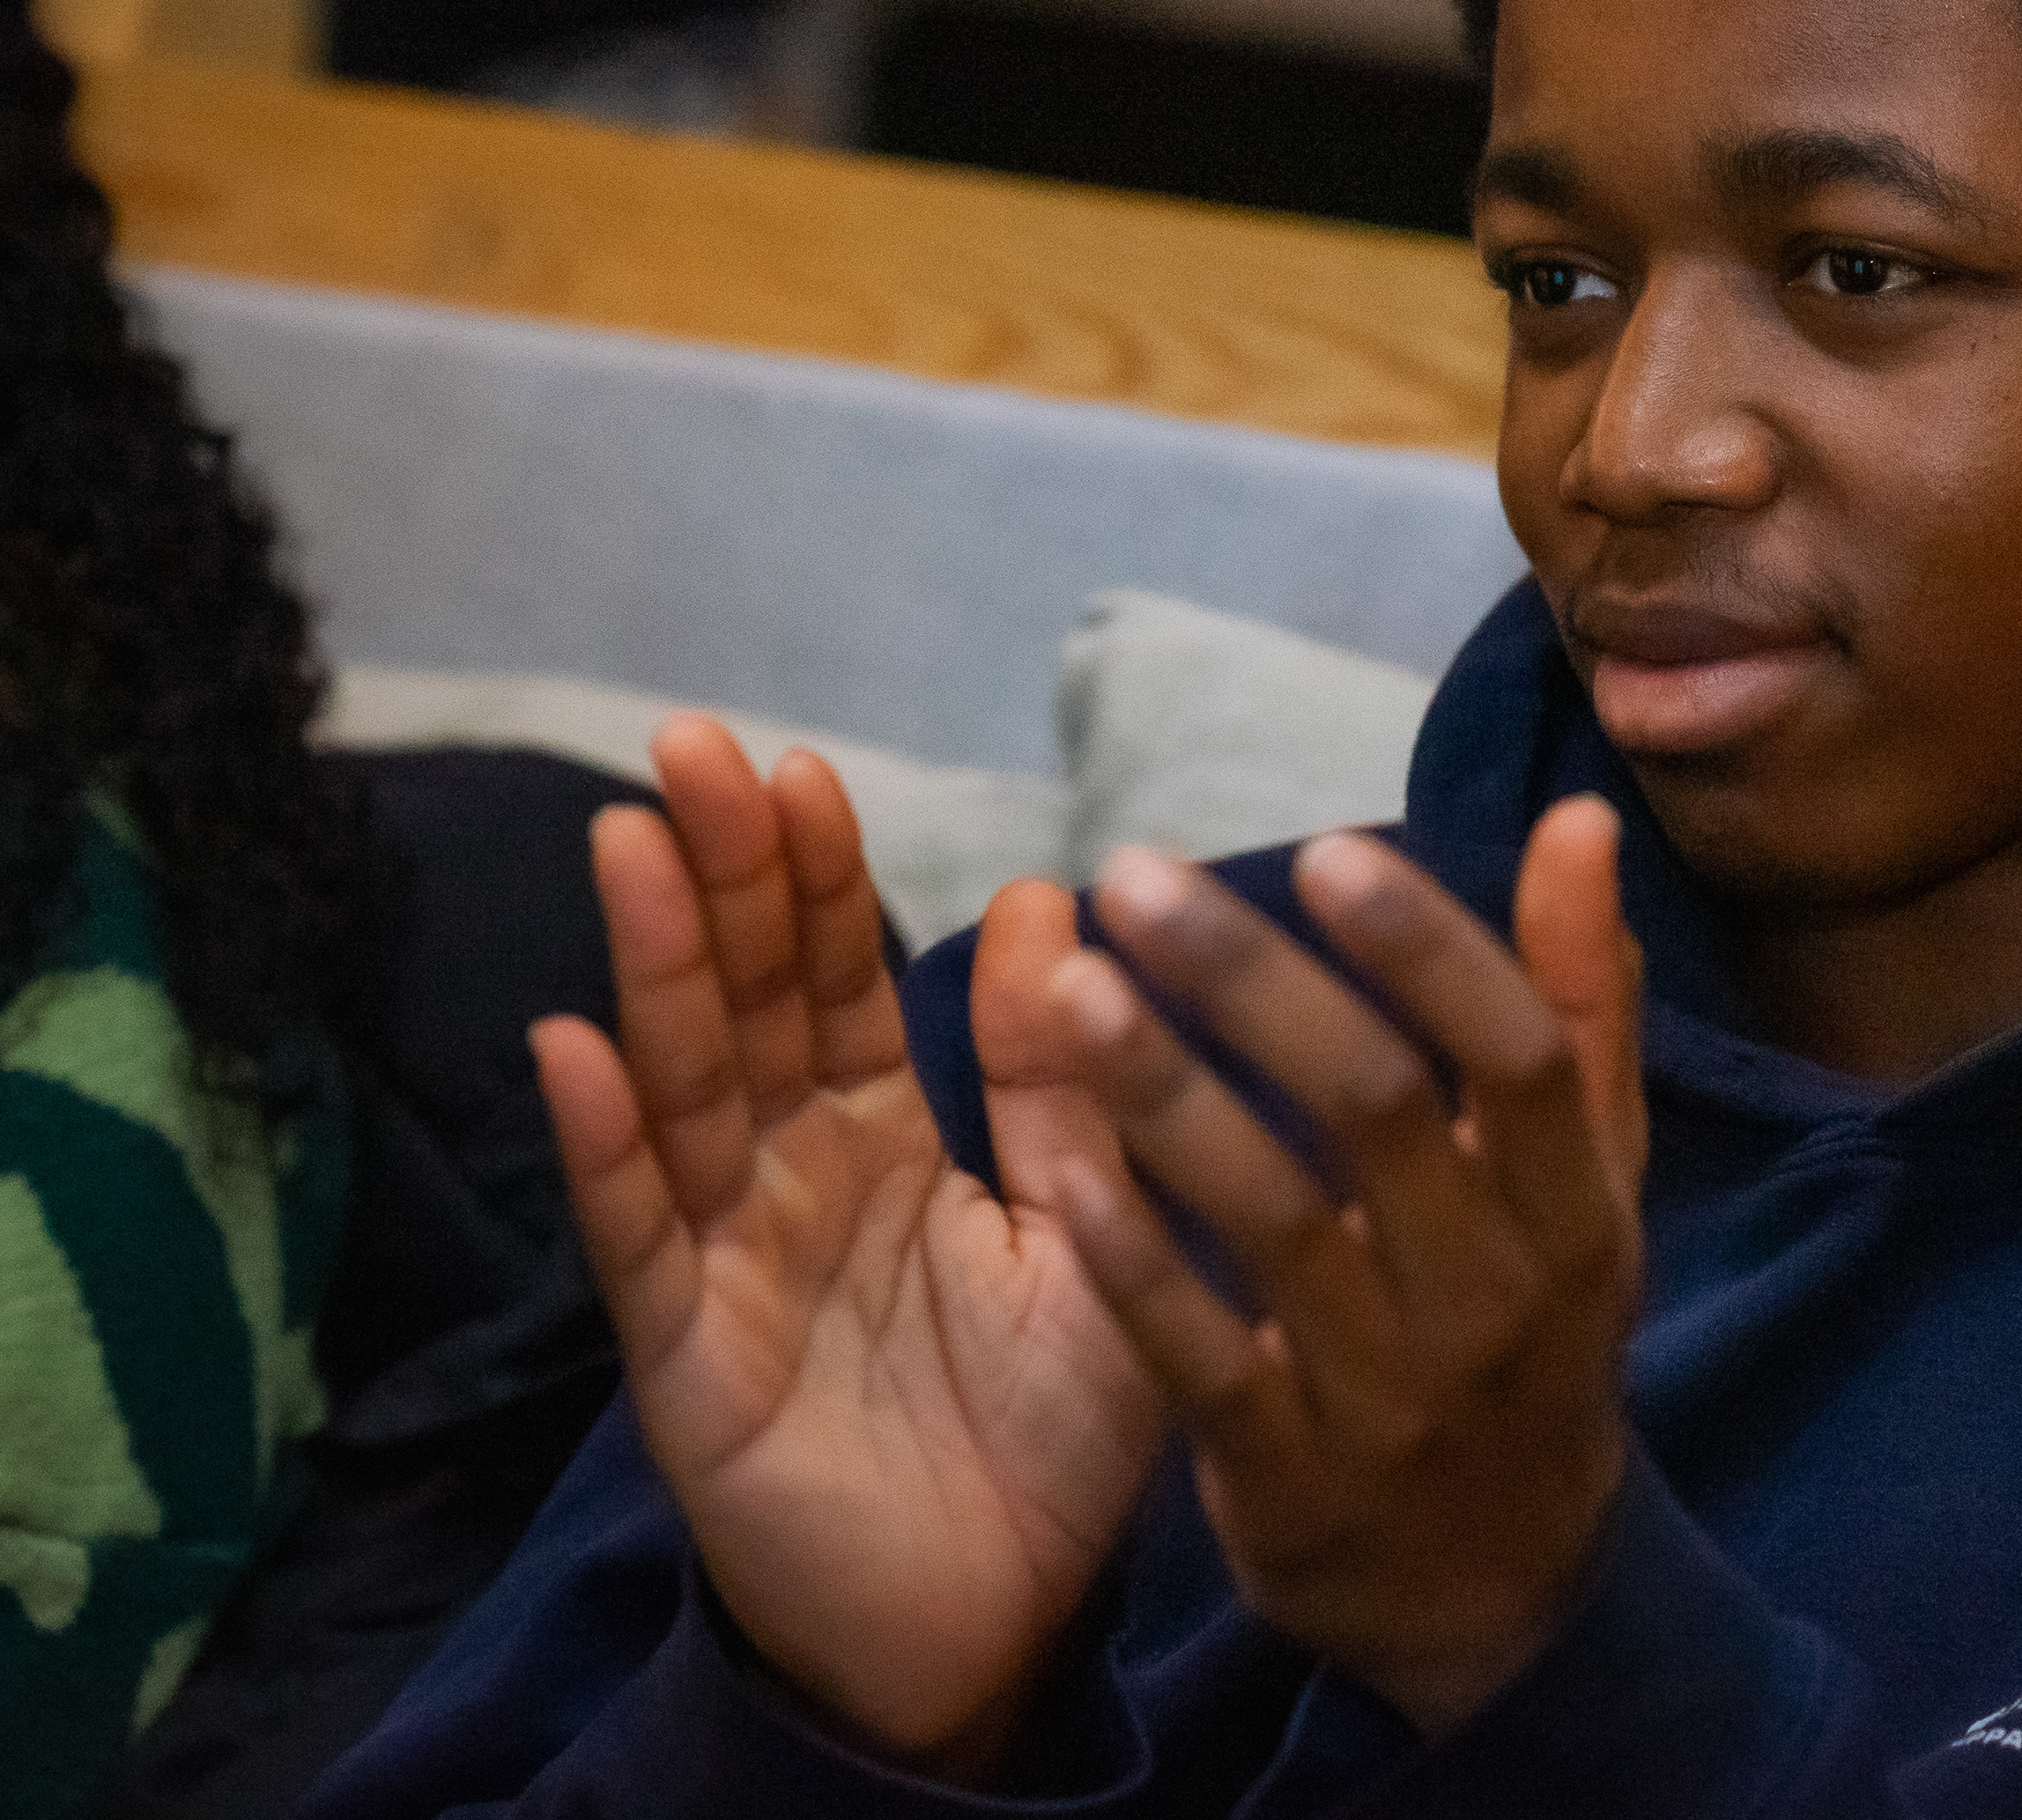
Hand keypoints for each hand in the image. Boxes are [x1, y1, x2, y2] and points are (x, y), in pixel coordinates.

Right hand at [531, 717, 1171, 1774]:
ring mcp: (726, 1262)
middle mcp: (792, 1182)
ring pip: (684, 1090)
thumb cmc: (1050, 1439)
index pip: (840, 983)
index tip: (802, 769)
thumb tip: (1048, 894)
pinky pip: (639, 1239)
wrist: (1007, 1628)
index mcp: (887, 1143)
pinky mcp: (687, 1360)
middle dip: (718, 879)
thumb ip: (1062, 1085)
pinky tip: (572, 1044)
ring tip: (631, 840)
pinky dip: (606, 1144)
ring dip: (652, 966)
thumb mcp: (1094, 1233)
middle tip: (692, 747)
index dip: (816, 880)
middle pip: (745, 1005)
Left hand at [1049, 798, 1647, 1736]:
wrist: (1502, 1596)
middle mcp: (1496, 1298)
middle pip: (1379, 1112)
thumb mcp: (1590, 1182)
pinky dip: (1130, 1258)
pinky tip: (1053, 1160)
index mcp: (1578, 1212)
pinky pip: (1196, 1357)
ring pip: (1273, 1222)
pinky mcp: (1287, 1482)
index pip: (1517, 1056)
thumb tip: (1578, 819)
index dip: (1425, 949)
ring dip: (1165, 1094)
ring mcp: (1392, 1399)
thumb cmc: (1535, 1331)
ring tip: (1066, 983)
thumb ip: (1580, 1002)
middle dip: (1251, 983)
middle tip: (1135, 874)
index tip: (1322, 849)